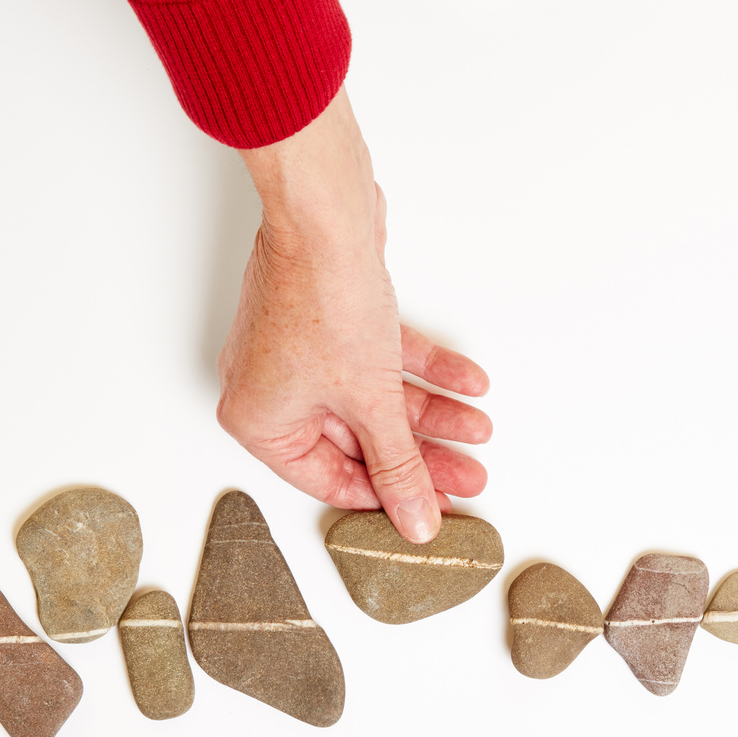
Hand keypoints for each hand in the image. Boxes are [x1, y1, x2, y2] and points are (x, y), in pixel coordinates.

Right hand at [217, 88, 490, 542]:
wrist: (325, 215)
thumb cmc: (322, 298)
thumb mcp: (371, 404)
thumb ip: (398, 468)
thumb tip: (415, 521)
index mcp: (259, 422)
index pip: (332, 482)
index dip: (391, 498)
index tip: (436, 508)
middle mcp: (271, 390)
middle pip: (358, 441)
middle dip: (422, 455)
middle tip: (469, 474)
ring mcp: (298, 353)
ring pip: (373, 400)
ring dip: (430, 413)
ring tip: (478, 427)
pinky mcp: (328, 320)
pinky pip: (378, 361)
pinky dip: (422, 370)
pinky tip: (467, 382)